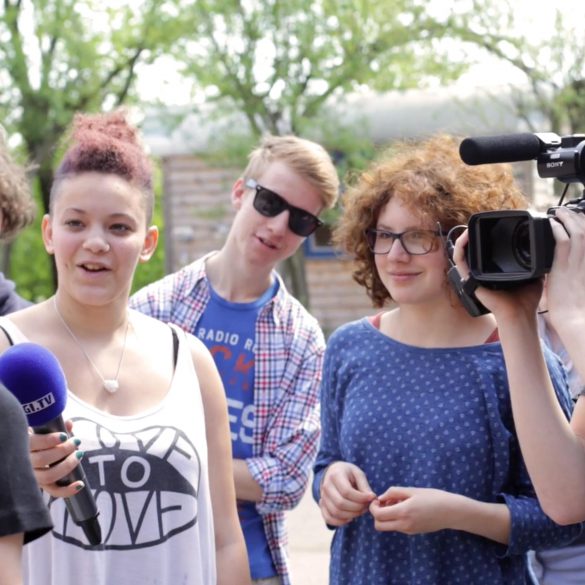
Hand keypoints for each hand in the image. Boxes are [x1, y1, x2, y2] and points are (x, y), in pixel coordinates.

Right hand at [29, 420, 84, 497]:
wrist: (33, 452)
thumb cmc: (41, 438)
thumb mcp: (45, 430)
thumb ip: (57, 427)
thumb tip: (69, 423)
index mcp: (24, 445)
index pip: (34, 443)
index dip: (49, 440)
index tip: (64, 436)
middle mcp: (25, 463)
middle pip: (43, 459)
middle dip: (63, 450)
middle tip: (76, 441)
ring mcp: (33, 476)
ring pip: (48, 476)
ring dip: (67, 465)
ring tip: (79, 454)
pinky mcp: (42, 486)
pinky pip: (53, 491)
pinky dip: (67, 490)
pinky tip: (80, 484)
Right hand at [318, 461, 375, 526]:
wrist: (333, 472)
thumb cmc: (348, 473)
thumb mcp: (357, 473)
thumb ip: (364, 486)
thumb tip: (372, 499)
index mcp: (335, 475)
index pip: (347, 491)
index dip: (361, 498)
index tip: (372, 498)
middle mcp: (326, 486)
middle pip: (341, 503)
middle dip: (357, 508)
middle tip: (366, 506)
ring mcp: (323, 497)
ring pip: (336, 512)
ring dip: (351, 515)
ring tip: (361, 510)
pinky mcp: (323, 505)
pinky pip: (329, 518)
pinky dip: (340, 522)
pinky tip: (350, 518)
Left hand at [369, 486, 460, 533]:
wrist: (452, 512)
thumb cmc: (433, 497)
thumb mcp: (412, 490)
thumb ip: (394, 493)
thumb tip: (381, 498)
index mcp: (403, 512)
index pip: (378, 515)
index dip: (373, 507)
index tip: (378, 499)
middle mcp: (404, 525)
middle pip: (379, 526)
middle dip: (376, 514)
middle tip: (384, 503)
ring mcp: (409, 530)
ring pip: (388, 527)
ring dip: (386, 517)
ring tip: (396, 503)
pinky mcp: (413, 532)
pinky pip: (397, 527)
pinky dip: (395, 519)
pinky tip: (404, 508)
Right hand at [452, 229, 541, 320]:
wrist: (519, 313)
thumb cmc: (526, 299)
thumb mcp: (533, 274)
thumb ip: (535, 262)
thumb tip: (542, 248)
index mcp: (494, 272)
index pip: (485, 252)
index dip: (485, 239)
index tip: (491, 228)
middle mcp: (482, 273)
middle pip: (472, 250)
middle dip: (473, 236)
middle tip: (479, 224)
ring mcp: (473, 276)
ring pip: (463, 253)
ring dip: (464, 238)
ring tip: (471, 227)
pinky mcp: (468, 279)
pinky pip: (459, 260)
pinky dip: (459, 247)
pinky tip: (464, 237)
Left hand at [546, 207, 584, 324]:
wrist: (576, 320)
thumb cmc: (579, 305)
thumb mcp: (583, 282)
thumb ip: (580, 268)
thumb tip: (572, 258)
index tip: (580, 217)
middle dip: (578, 217)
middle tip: (567, 210)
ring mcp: (579, 263)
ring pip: (578, 232)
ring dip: (567, 218)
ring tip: (558, 211)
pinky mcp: (564, 268)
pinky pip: (563, 242)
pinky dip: (557, 230)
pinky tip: (552, 224)